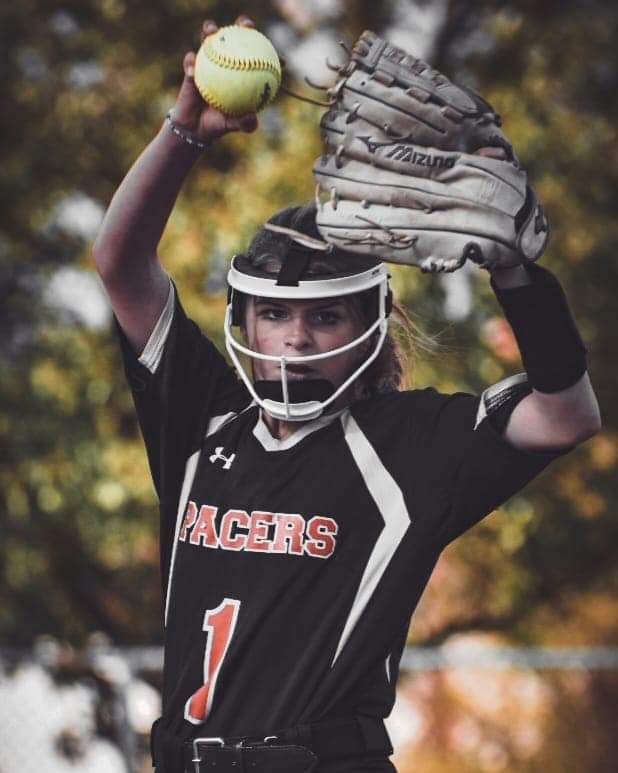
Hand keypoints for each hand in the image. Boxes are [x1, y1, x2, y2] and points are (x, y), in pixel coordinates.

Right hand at [170, 15, 259, 141]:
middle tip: (246, 26)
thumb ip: (244, 123)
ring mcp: (209, 63)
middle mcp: (227, 63)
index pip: (258, 58)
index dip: (270, 53)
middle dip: (244, 26)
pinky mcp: (192, 68)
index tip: (281, 59)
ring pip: (209, 40)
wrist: (196, 128)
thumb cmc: (219, 125)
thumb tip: (252, 118)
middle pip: (236, 38)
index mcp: (241, 74)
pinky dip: (191, 63)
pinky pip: (190, 61)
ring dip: (210, 31)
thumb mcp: (233, 126)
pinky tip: (192, 70)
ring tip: (211, 32)